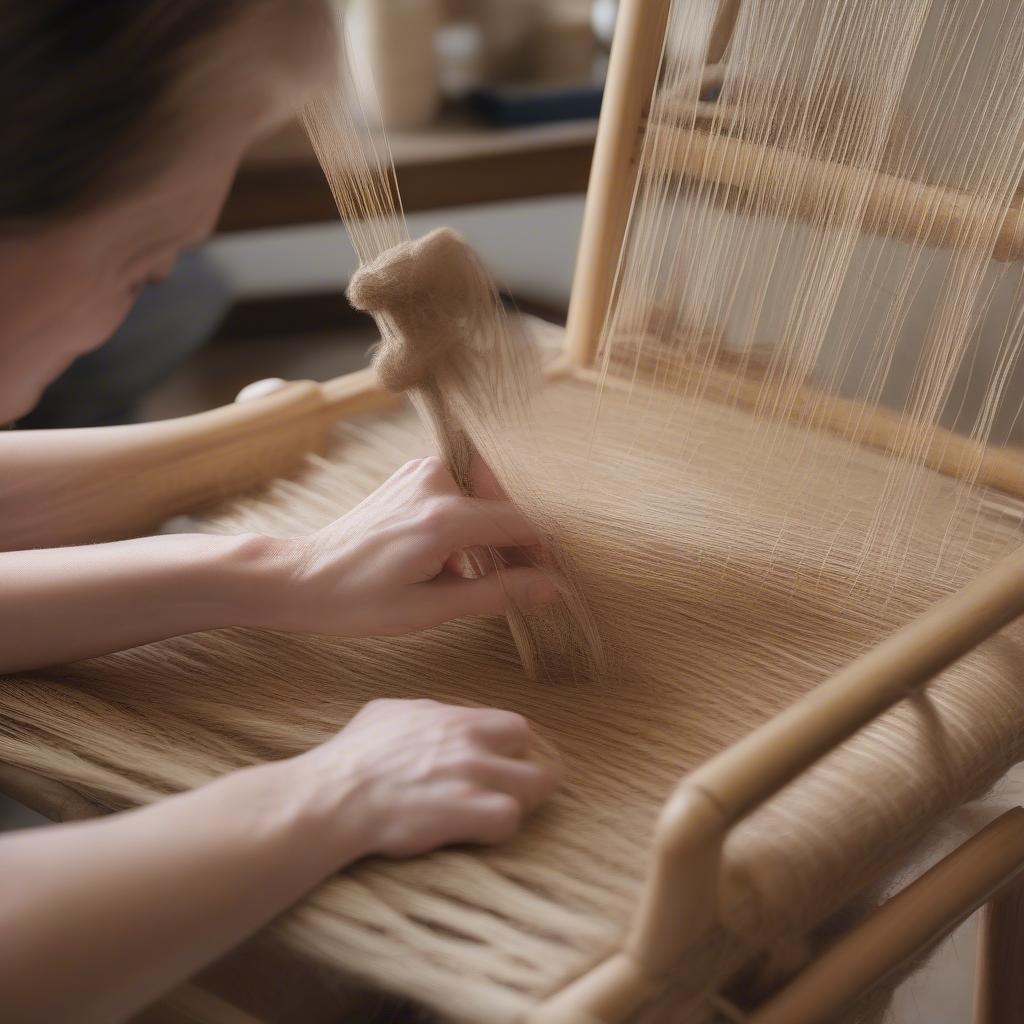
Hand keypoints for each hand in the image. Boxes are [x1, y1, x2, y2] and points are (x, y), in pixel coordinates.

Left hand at [261, 456, 558, 636]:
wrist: (302, 577)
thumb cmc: (359, 601)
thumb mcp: (432, 609)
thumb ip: (497, 592)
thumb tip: (552, 589)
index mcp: (444, 518)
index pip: (521, 523)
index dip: (542, 553)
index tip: (551, 580)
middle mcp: (436, 482)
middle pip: (505, 505)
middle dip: (517, 543)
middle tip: (517, 582)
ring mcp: (422, 472)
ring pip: (484, 498)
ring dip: (490, 533)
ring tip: (475, 575)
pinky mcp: (412, 474)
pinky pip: (460, 493)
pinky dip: (467, 522)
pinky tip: (452, 557)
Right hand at [294, 698, 559, 858]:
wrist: (333, 795)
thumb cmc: (352, 755)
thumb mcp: (387, 713)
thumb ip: (423, 712)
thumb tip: (431, 715)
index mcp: (455, 718)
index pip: (515, 726)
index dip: (510, 750)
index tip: (497, 766)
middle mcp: (470, 742)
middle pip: (535, 754)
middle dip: (525, 775)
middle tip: (504, 795)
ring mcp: (472, 775)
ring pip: (535, 786)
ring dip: (520, 803)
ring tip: (495, 815)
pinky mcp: (466, 812)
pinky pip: (509, 818)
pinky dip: (498, 828)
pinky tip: (476, 833)